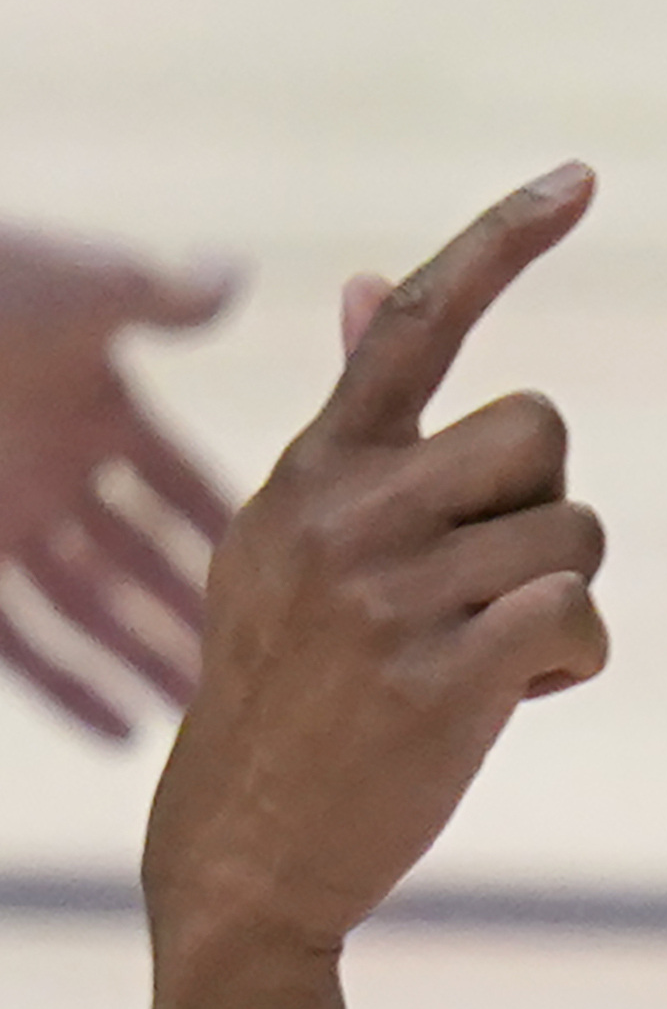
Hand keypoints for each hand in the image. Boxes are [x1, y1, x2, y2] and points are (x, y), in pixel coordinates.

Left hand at [0, 221, 238, 741]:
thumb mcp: (86, 287)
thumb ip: (165, 296)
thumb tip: (240, 274)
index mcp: (89, 400)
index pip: (179, 483)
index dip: (232, 534)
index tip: (296, 591)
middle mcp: (51, 465)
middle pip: (140, 560)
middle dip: (197, 619)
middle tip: (269, 683)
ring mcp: (6, 517)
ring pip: (89, 611)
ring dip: (144, 663)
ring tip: (203, 722)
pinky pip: (22, 644)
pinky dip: (70, 688)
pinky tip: (124, 735)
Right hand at [141, 168, 603, 968]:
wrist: (245, 843)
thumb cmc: (292, 688)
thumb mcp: (296, 538)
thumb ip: (354, 425)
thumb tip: (375, 283)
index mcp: (318, 465)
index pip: (419, 317)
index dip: (504, 238)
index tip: (580, 180)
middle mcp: (349, 510)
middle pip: (542, 430)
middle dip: (551, 506)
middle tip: (498, 582)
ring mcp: (391, 594)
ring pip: (574, 533)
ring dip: (567, 598)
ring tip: (494, 658)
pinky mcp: (442, 681)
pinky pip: (577, 615)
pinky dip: (578, 660)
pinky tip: (525, 696)